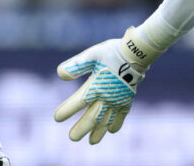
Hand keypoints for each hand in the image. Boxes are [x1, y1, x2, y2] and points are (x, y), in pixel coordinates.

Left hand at [54, 27, 160, 143]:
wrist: (136, 52)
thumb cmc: (111, 52)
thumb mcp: (92, 54)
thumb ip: (77, 65)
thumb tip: (60, 74)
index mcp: (96, 86)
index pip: (78, 102)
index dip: (67, 110)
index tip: (57, 118)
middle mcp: (107, 96)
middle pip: (92, 117)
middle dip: (82, 128)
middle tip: (72, 138)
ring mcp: (118, 100)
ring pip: (107, 120)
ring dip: (99, 132)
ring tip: (92, 142)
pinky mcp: (127, 99)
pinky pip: (122, 115)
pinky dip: (116, 124)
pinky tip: (111, 131)